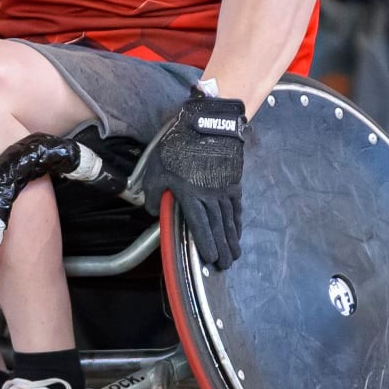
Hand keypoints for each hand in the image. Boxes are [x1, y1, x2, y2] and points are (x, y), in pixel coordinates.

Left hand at [138, 89, 247, 270]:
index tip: (211, 259)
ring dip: (232, 239)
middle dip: (222, 249)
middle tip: (226, 265)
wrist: (206, 124)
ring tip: (235, 254)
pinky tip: (238, 230)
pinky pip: (236, 206)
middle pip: (218, 228)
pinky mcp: (233, 181)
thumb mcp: (156, 168)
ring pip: (229, 220)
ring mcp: (224, 190)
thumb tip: (151, 211)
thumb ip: (152, 192)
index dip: (206, 245)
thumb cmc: (178, 147)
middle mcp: (210, 197)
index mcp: (190, 196)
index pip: (200, 227)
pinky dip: (238, 220)